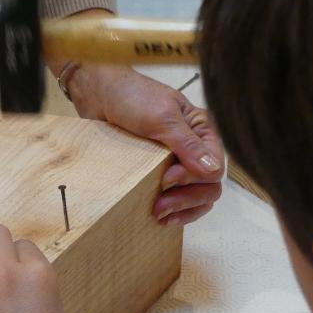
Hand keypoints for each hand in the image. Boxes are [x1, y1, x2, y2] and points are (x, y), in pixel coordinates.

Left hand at [65, 64, 223, 225]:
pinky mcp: (156, 174)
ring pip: (196, 196)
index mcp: (201, 131)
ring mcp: (175, 163)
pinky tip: (161, 218)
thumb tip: (213, 171)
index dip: (194, 179)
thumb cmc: (131, 97)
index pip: (215, 166)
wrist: (98, 94)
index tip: (166, 178)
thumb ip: (187, 144)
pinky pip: (176, 198)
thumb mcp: (161, 117)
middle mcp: (193, 149)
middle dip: (188, 199)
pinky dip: (174, 211)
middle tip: (159, 207)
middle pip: (208, 186)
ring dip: (182, 209)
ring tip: (159, 215)